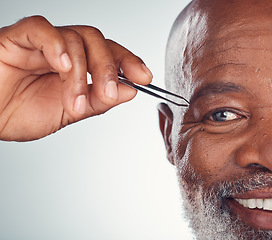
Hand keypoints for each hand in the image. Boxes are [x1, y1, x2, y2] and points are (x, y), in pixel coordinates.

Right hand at [0, 16, 152, 140]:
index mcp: (76, 66)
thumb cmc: (19, 114)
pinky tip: (62, 65)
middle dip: (108, 67)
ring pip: (74, 38)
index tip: (145, 77)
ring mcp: (40, 43)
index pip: (108, 53)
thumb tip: (129, 90)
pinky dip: (56, 45)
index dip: (129, 61)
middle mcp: (62, 50)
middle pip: (96, 41)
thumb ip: (98, 101)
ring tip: (73, 102)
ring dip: (79, 73)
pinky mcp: (16, 38)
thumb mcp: (69, 112)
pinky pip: (40, 29)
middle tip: (107, 93)